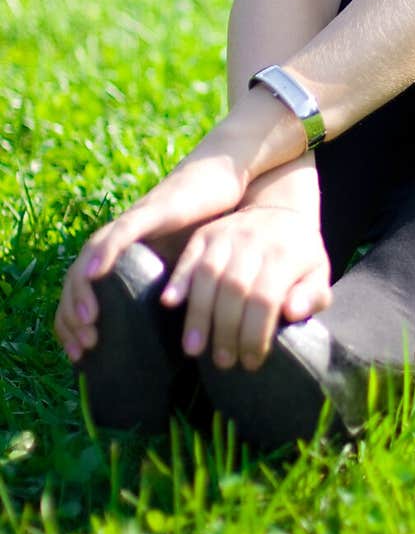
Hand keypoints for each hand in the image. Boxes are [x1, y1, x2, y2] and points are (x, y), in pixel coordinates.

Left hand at [54, 90, 306, 361]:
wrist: (223, 177)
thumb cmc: (209, 222)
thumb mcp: (186, 265)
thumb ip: (174, 292)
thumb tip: (174, 339)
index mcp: (125, 255)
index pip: (86, 292)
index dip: (76, 324)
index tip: (82, 356)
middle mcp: (120, 239)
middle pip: (77, 279)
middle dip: (72, 317)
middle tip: (82, 350)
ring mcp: (133, 222)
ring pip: (91, 258)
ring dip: (82, 291)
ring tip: (86, 321)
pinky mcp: (151, 210)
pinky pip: (121, 232)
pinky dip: (105, 252)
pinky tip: (97, 272)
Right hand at [159, 199, 330, 370]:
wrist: (280, 210)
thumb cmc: (300, 253)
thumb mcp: (318, 272)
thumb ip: (312, 295)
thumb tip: (294, 313)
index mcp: (285, 254)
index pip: (265, 298)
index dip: (254, 334)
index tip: (250, 362)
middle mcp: (253, 241)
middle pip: (233, 289)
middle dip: (225, 331)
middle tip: (223, 362)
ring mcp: (226, 235)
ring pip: (207, 275)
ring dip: (198, 315)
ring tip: (193, 349)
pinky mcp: (205, 234)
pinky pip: (188, 258)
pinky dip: (178, 281)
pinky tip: (170, 305)